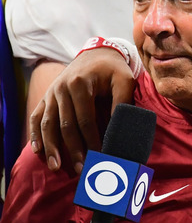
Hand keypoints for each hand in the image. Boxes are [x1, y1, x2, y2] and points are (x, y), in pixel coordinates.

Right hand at [29, 47, 134, 173]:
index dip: (92, 139)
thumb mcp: (125, 80)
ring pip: (47, 124)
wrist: (96, 54)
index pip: (85, 119)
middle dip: (73, 149)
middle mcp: (61, 88)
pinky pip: (36, 117)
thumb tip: (119, 128)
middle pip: (65, 125)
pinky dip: (36, 135)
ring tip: (56, 167)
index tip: (99, 155)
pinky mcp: (46, 97)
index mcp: (80, 84)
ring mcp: (51, 93)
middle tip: (81, 169)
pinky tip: (38, 151)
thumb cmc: (114, 70)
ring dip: (51, 147)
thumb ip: (122, 101)